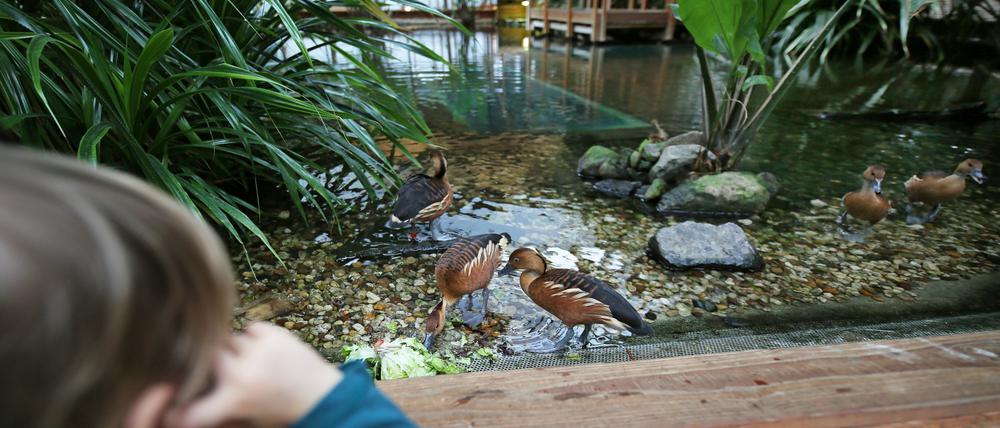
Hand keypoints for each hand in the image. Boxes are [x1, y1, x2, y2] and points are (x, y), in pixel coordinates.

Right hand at [167, 322, 341, 427]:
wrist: (319, 393)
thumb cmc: (278, 409)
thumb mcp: (245, 416)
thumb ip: (215, 407)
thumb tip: (176, 407)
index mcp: (235, 400)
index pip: (193, 410)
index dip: (175, 412)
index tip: (169, 408)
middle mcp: (244, 373)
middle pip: (205, 356)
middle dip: (208, 361)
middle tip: (221, 368)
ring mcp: (259, 351)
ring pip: (228, 340)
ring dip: (233, 350)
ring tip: (251, 362)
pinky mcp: (274, 334)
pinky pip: (249, 328)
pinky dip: (253, 338)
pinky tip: (263, 351)